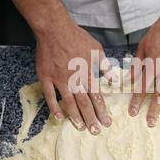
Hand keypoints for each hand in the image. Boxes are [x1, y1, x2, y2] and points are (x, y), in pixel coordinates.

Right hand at [36, 18, 111, 134]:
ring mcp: (59, 79)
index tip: (106, 122)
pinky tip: (59, 117)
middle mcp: (74, 79)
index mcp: (87, 73)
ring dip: (76, 117)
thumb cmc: (77, 37)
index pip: (97, 96)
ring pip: (68, 103)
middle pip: (84, 103)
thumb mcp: (97, 49)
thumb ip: (105, 66)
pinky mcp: (46, 77)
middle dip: (91, 118)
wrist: (54, 29)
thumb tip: (114, 79)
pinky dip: (54, 107)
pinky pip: (49, 96)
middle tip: (96, 131)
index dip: (102, 110)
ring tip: (81, 128)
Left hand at [128, 11, 159, 126]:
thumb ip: (137, 64)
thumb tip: (127, 80)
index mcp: (153, 63)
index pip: (142, 87)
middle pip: (159, 94)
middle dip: (153, 109)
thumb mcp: (143, 45)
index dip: (137, 101)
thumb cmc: (159, 32)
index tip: (133, 113)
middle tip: (150, 123)